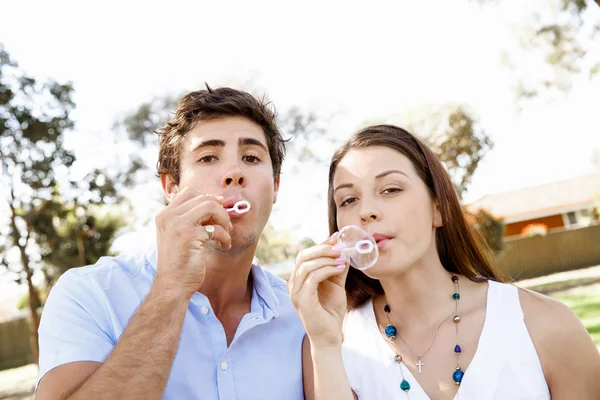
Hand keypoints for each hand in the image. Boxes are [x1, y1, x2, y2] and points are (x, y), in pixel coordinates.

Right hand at [154, 187, 232, 297]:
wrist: (172, 286)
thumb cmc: (180, 262)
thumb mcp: (179, 235)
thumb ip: (190, 218)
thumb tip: (216, 199)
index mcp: (165, 215)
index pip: (189, 192)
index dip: (208, 197)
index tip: (218, 209)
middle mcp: (168, 217)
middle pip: (203, 197)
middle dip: (220, 210)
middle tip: (226, 225)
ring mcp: (177, 225)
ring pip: (210, 206)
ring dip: (224, 219)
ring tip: (226, 233)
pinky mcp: (189, 236)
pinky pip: (216, 228)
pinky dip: (225, 236)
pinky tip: (224, 245)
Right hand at [289, 233, 348, 347]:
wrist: (330, 336)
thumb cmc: (331, 312)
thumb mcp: (336, 285)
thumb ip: (337, 268)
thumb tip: (344, 250)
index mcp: (298, 279)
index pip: (306, 255)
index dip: (321, 244)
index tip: (337, 238)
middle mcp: (293, 284)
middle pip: (303, 256)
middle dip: (323, 248)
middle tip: (341, 248)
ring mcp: (295, 292)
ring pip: (306, 265)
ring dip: (326, 258)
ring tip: (343, 259)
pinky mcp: (301, 300)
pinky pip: (312, 277)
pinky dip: (327, 269)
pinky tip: (340, 268)